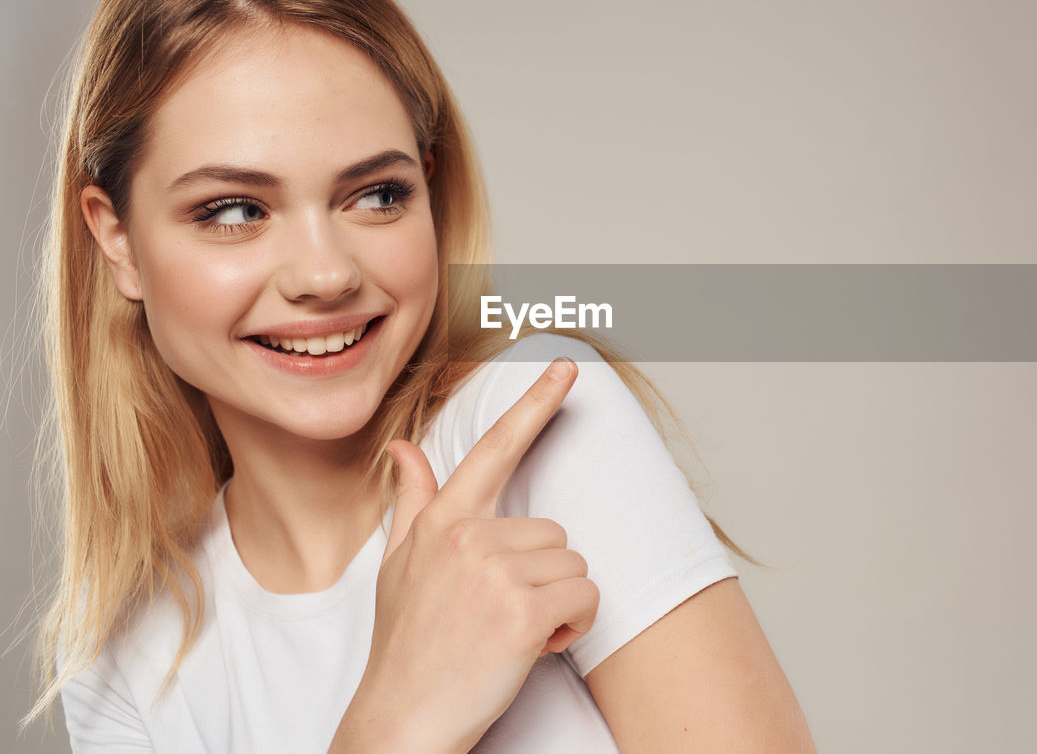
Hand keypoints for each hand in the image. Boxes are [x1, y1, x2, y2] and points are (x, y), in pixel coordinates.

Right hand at [331, 357, 599, 752]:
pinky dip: (573, 627)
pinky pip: (586, 598)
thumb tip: (404, 449)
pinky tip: (531, 648)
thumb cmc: (406, 645)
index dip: (535, 404)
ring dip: (559, 604)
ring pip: (575, 565)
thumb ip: (412, 503)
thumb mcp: (398, 566)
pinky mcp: (521, 612)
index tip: (568, 368)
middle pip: (556, 532)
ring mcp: (494, 572)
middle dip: (542, 576)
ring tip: (510, 634)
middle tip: (501, 616)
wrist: (401, 720)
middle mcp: (467, 537)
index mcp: (442, 522)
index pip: (495, 449)